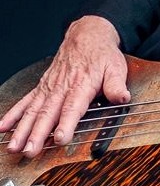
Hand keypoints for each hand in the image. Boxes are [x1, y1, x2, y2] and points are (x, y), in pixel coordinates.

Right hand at [0, 16, 128, 156]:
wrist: (87, 35)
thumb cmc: (102, 54)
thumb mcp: (116, 67)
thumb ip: (116, 85)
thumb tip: (122, 98)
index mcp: (81, 84)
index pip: (72, 107)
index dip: (66, 123)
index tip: (60, 138)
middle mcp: (62, 87)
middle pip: (48, 113)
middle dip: (38, 133)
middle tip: (30, 150)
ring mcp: (49, 87)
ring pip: (34, 110)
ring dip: (23, 129)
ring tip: (14, 146)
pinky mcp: (42, 87)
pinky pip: (26, 101)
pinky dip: (14, 114)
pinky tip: (3, 127)